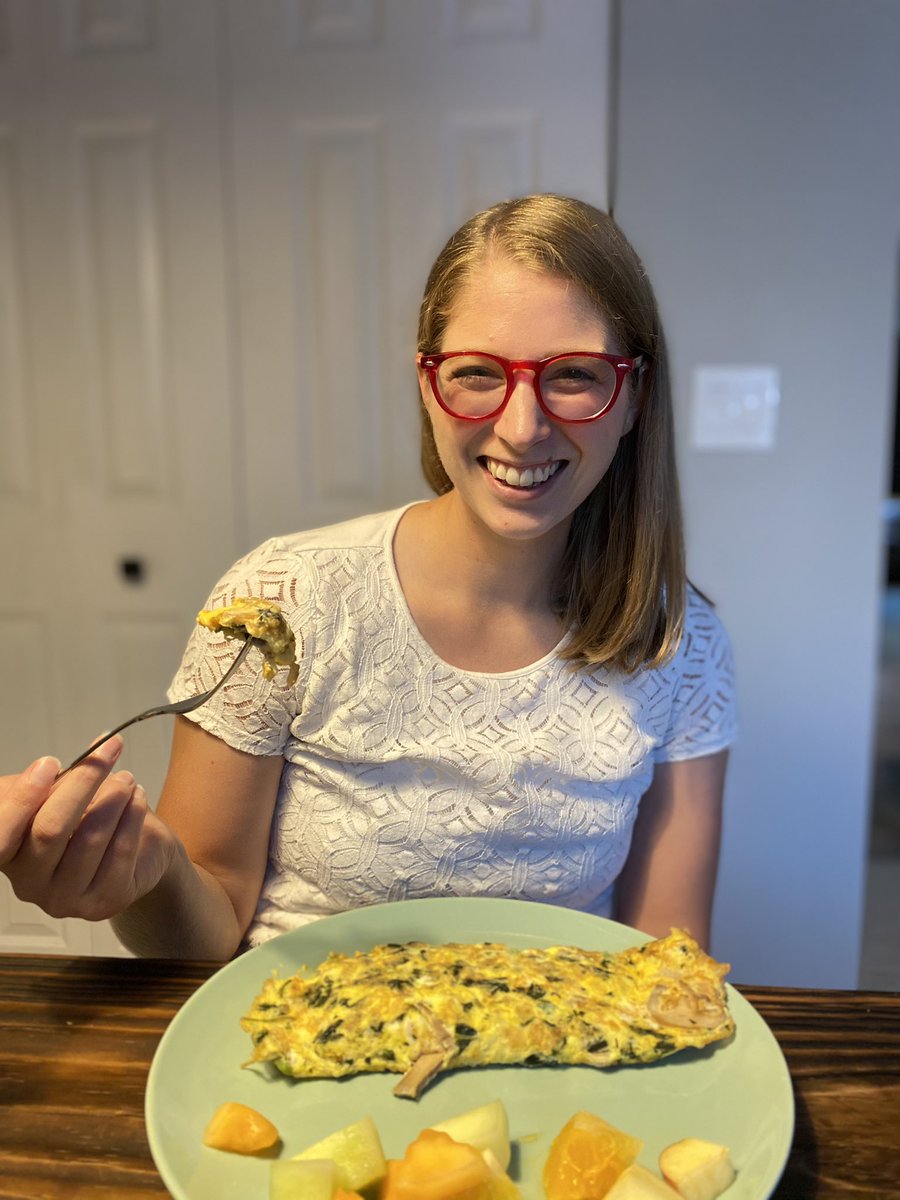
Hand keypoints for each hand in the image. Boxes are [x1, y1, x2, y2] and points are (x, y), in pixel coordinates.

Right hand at [0, 738, 176, 922]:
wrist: (130, 852)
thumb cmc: (80, 820)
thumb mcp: (51, 798)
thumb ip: (46, 783)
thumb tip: (63, 761)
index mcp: (8, 855)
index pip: (1, 834)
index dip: (23, 798)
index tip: (51, 762)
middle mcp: (29, 884)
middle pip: (51, 830)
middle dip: (82, 783)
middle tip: (106, 753)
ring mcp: (65, 899)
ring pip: (90, 839)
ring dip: (113, 799)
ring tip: (127, 777)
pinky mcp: (103, 903)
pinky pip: (120, 853)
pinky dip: (132, 817)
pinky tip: (138, 798)